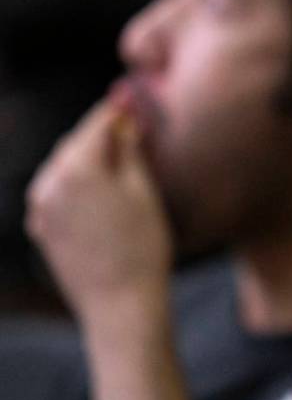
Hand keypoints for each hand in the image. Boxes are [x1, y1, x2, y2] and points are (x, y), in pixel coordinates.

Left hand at [25, 98, 172, 323]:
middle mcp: (49, 182)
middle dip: (102, 133)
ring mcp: (41, 208)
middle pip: (77, 143)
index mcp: (75, 167)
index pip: (97, 123)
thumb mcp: (143, 190)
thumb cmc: (142, 247)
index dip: (117, 108)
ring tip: (122, 160)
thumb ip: (129, 149)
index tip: (130, 95)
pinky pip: (59, 193)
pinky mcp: (42, 229)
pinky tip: (105, 192)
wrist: (122, 304)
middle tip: (132, 126)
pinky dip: (79, 184)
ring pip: (66, 168)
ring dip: (90, 159)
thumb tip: (126, 121)